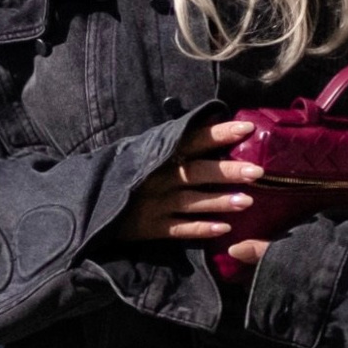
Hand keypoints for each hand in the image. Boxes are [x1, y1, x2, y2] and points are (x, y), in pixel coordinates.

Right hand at [116, 117, 265, 256]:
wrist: (89, 200)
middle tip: (258, 172)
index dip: (219, 133)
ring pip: (192, 201)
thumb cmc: (126, 171)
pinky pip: (179, 229)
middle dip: (227, 171)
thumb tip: (212, 118)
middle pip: (198, 172)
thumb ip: (173, 141)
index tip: (247, 127)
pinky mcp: (150, 227)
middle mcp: (158, 177)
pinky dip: (200, 229)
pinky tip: (224, 229)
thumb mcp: (143, 150)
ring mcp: (155, 203)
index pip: (193, 139)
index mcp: (158, 154)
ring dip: (219, 201)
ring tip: (248, 202)